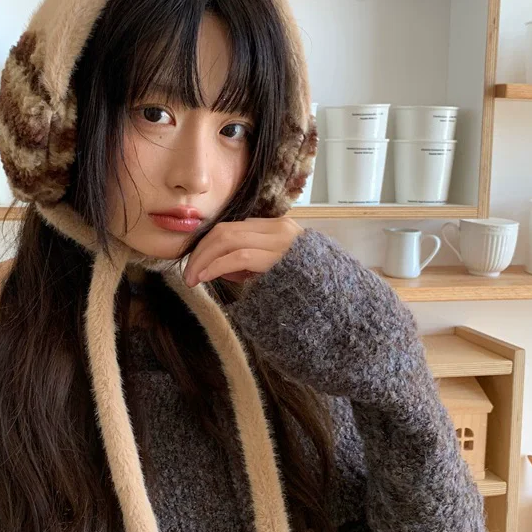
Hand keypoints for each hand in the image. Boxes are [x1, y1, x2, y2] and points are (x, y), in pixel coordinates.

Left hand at [182, 217, 304, 286]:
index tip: (194, 264)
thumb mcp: (275, 271)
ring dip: (203, 259)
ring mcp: (281, 240)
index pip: (232, 229)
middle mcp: (279, 228)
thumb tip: (221, 268)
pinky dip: (215, 265)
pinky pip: (238, 255)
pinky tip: (206, 277)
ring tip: (192, 278)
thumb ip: (251, 265)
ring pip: (227, 238)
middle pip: (225, 231)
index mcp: (277, 228)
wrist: (344, 302)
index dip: (207, 246)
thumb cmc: (310, 291)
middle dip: (200, 252)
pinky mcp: (279, 256)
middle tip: (187, 274)